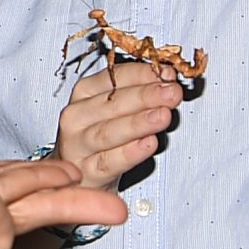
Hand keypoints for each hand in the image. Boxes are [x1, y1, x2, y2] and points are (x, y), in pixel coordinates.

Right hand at [55, 61, 181, 190]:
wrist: (82, 174)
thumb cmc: (102, 135)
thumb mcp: (116, 110)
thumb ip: (139, 91)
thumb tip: (167, 77)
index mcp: (84, 92)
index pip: (113, 77)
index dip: (142, 74)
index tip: (167, 74)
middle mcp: (77, 116)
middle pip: (112, 104)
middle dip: (146, 97)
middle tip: (171, 93)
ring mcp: (78, 146)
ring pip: (108, 132)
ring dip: (138, 123)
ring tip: (162, 116)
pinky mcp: (86, 173)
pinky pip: (109, 162)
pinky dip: (130, 153)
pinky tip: (148, 144)